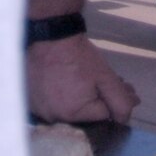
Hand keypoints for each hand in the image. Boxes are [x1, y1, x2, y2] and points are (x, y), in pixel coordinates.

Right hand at [25, 32, 139, 123]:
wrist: (49, 36)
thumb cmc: (78, 56)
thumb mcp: (105, 76)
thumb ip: (119, 100)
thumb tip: (125, 118)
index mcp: (73, 114)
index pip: (102, 115)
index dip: (113, 100)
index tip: (117, 86)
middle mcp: (53, 118)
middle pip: (85, 114)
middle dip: (98, 99)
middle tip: (103, 82)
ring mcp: (39, 110)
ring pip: (69, 110)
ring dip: (79, 99)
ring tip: (84, 80)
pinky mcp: (31, 101)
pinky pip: (52, 105)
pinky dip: (61, 97)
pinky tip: (66, 82)